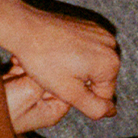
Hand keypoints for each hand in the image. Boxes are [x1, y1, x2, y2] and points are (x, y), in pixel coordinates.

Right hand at [3, 62, 72, 132]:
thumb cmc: (2, 111)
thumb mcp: (28, 93)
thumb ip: (44, 79)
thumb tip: (59, 64)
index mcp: (53, 110)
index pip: (70, 86)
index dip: (63, 71)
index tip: (52, 60)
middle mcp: (44, 103)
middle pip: (54, 77)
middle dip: (43, 66)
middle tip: (31, 60)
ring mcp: (30, 95)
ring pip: (38, 72)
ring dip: (29, 64)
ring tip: (18, 63)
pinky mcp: (16, 87)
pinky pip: (24, 71)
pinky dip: (19, 65)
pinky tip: (13, 62)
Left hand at [4, 6, 118, 120]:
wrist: (25, 29)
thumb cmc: (43, 61)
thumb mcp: (69, 93)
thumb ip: (94, 107)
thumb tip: (111, 111)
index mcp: (110, 63)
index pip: (104, 95)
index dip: (82, 97)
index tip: (63, 86)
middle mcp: (111, 45)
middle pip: (100, 78)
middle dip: (81, 82)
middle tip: (58, 77)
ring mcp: (100, 32)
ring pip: (93, 64)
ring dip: (78, 69)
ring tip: (56, 65)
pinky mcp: (89, 25)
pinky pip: (88, 49)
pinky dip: (76, 54)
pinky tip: (58, 54)